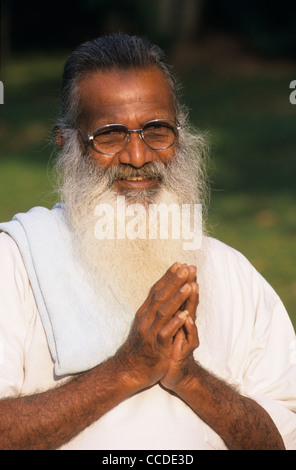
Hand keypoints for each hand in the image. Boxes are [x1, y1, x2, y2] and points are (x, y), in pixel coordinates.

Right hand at [115, 263, 195, 389]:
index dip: (168, 277)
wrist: (130, 370)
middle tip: (186, 268)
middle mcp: (147, 319)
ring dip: (177, 298)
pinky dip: (175, 323)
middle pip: (161, 297)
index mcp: (145, 313)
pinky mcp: (156, 347)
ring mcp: (151, 333)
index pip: (157, 290)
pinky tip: (184, 315)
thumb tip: (161, 293)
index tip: (179, 264)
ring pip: (164, 312)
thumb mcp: (146, 324)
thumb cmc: (142, 346)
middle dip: (174, 282)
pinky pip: (165, 333)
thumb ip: (154, 310)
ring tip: (189, 286)